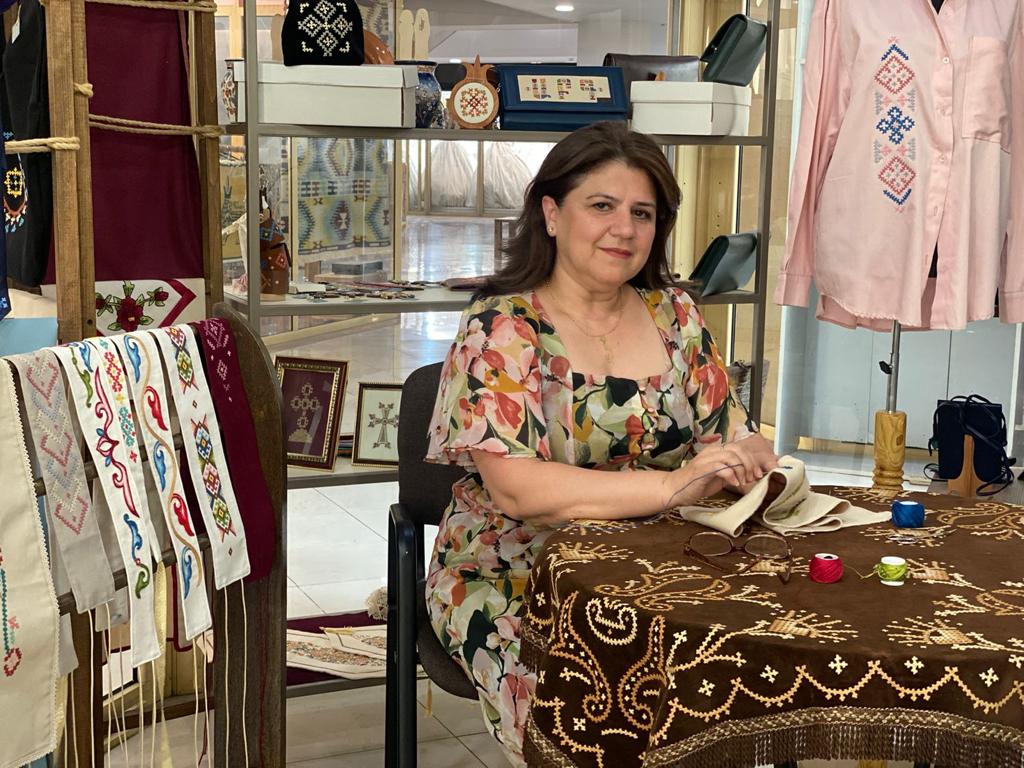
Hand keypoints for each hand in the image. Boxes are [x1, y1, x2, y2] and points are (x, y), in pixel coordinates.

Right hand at [660, 437, 778, 507]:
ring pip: (731, 456)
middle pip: (738, 450)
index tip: (758, 474)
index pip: (740, 448)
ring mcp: (706, 459)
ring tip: (743, 482)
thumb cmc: (697, 483)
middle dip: (750, 464)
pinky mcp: (702, 469)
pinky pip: (721, 467)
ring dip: (741, 470)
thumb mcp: (719, 476)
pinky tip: (734, 484)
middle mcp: (712, 451)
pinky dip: (731, 475)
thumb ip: (733, 471)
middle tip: (753, 478)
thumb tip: (753, 473)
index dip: (752, 460)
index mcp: (716, 451)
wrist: (675, 488)